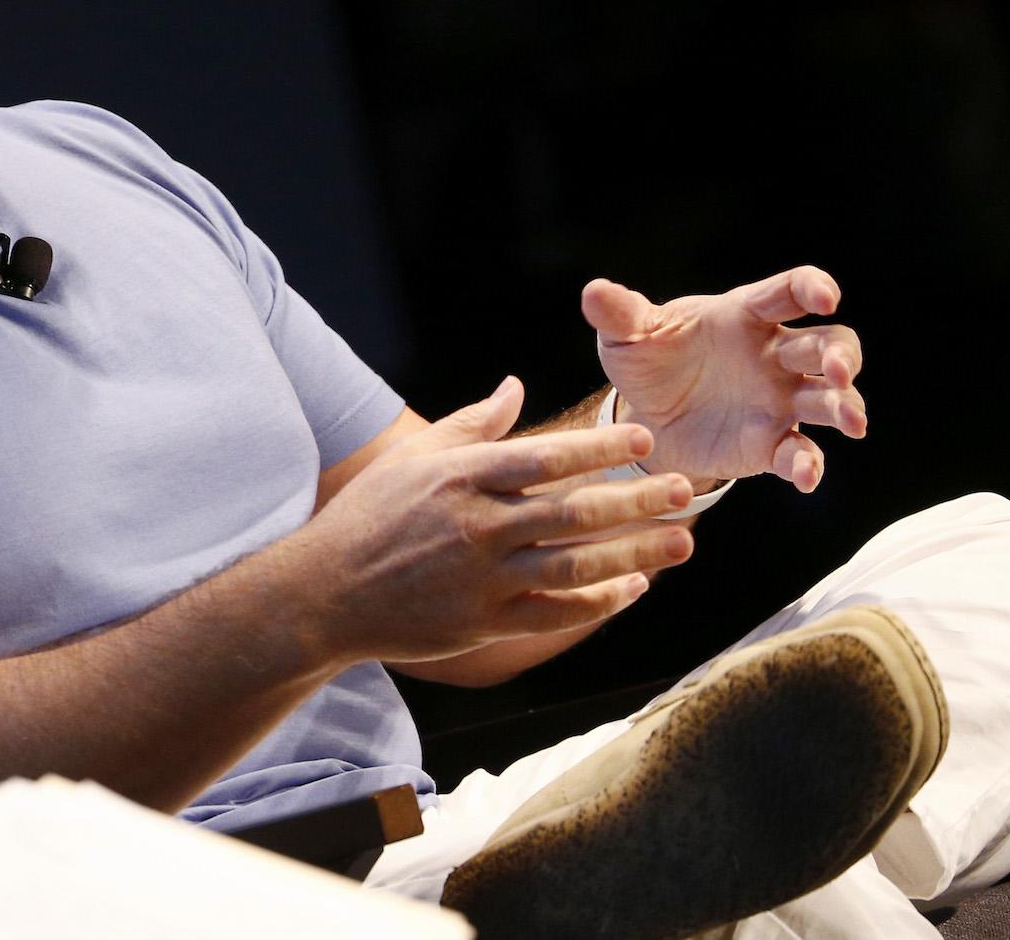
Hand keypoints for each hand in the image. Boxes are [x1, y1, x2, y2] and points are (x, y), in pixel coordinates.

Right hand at [302, 377, 695, 664]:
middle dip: (635, 501)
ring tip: (680, 542)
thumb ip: (470, 423)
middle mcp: (475, 526)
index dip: (599, 450)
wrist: (325, 593)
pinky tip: (631, 589)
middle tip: (684, 489)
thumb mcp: (413, 459)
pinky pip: (553, 612)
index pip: (543, 458)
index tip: (644, 441)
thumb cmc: (369, 517)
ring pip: (573, 565)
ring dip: (633, 553)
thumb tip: (515, 387)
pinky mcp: (481, 622)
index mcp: (459, 477)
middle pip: (571, 512)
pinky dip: (596, 603)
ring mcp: (480, 578)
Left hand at [583, 265, 865, 491]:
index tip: (825, 296)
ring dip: (845, 406)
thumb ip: (618, 315)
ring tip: (851, 422)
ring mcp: (779, 401)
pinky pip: (801, 452)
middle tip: (836, 372)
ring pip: (829, 398)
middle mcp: (774, 355)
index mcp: (744, 315)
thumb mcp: (627, 337)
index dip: (812, 288)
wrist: (643, 421)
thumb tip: (593, 292)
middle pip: (828, 344)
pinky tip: (806, 476)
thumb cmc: (647, 363)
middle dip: (840, 356)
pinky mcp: (771, 443)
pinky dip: (809, 464)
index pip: (788, 292)